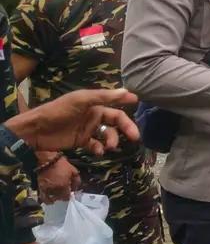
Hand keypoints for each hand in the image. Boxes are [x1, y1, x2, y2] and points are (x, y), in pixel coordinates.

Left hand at [5, 88, 139, 154]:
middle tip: (134, 138)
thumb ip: (104, 96)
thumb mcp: (81, 100)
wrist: (36, 130)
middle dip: (126, 129)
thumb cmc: (59, 111)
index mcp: (95, 105)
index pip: (116, 108)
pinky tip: (99, 151)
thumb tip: (128, 91)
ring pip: (108, 135)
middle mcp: (93, 116)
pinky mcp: (80, 142)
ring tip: (110, 147)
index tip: (138, 106)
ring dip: (112, 140)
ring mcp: (87, 129)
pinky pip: (96, 145)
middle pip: (115, 122)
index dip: (127, 107)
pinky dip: (100, 149)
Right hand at [37, 156, 79, 203]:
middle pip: (59, 198)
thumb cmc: (62, 165)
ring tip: (57, 196)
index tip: (69, 193)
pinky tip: (49, 199)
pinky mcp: (40, 187)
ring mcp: (46, 189)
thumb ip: (77, 181)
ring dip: (55, 198)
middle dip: (62, 196)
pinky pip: (42, 197)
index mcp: (63, 186)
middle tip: (64, 193)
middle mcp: (54, 190)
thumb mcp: (74, 171)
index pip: (66, 197)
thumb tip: (75, 189)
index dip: (68, 196)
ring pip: (51, 199)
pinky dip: (46, 199)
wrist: (48, 160)